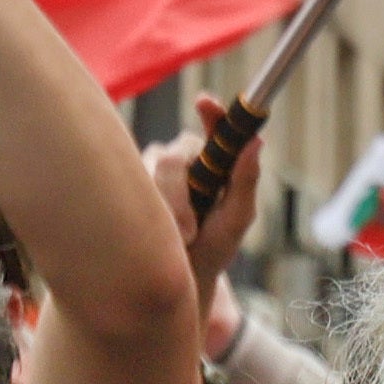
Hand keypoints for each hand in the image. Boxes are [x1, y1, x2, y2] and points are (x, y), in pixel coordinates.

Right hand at [147, 97, 262, 344]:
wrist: (178, 281)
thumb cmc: (213, 250)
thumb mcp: (236, 219)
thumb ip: (246, 181)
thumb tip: (258, 142)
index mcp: (213, 162)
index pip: (213, 128)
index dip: (210, 112)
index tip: (204, 103)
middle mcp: (181, 160)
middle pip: (174, 154)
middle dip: (179, 192)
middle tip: (188, 231)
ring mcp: (152, 172)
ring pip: (150, 169)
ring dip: (163, 206)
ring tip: (176, 240)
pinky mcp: (126, 186)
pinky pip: (128, 182)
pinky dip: (142, 209)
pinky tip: (148, 230)